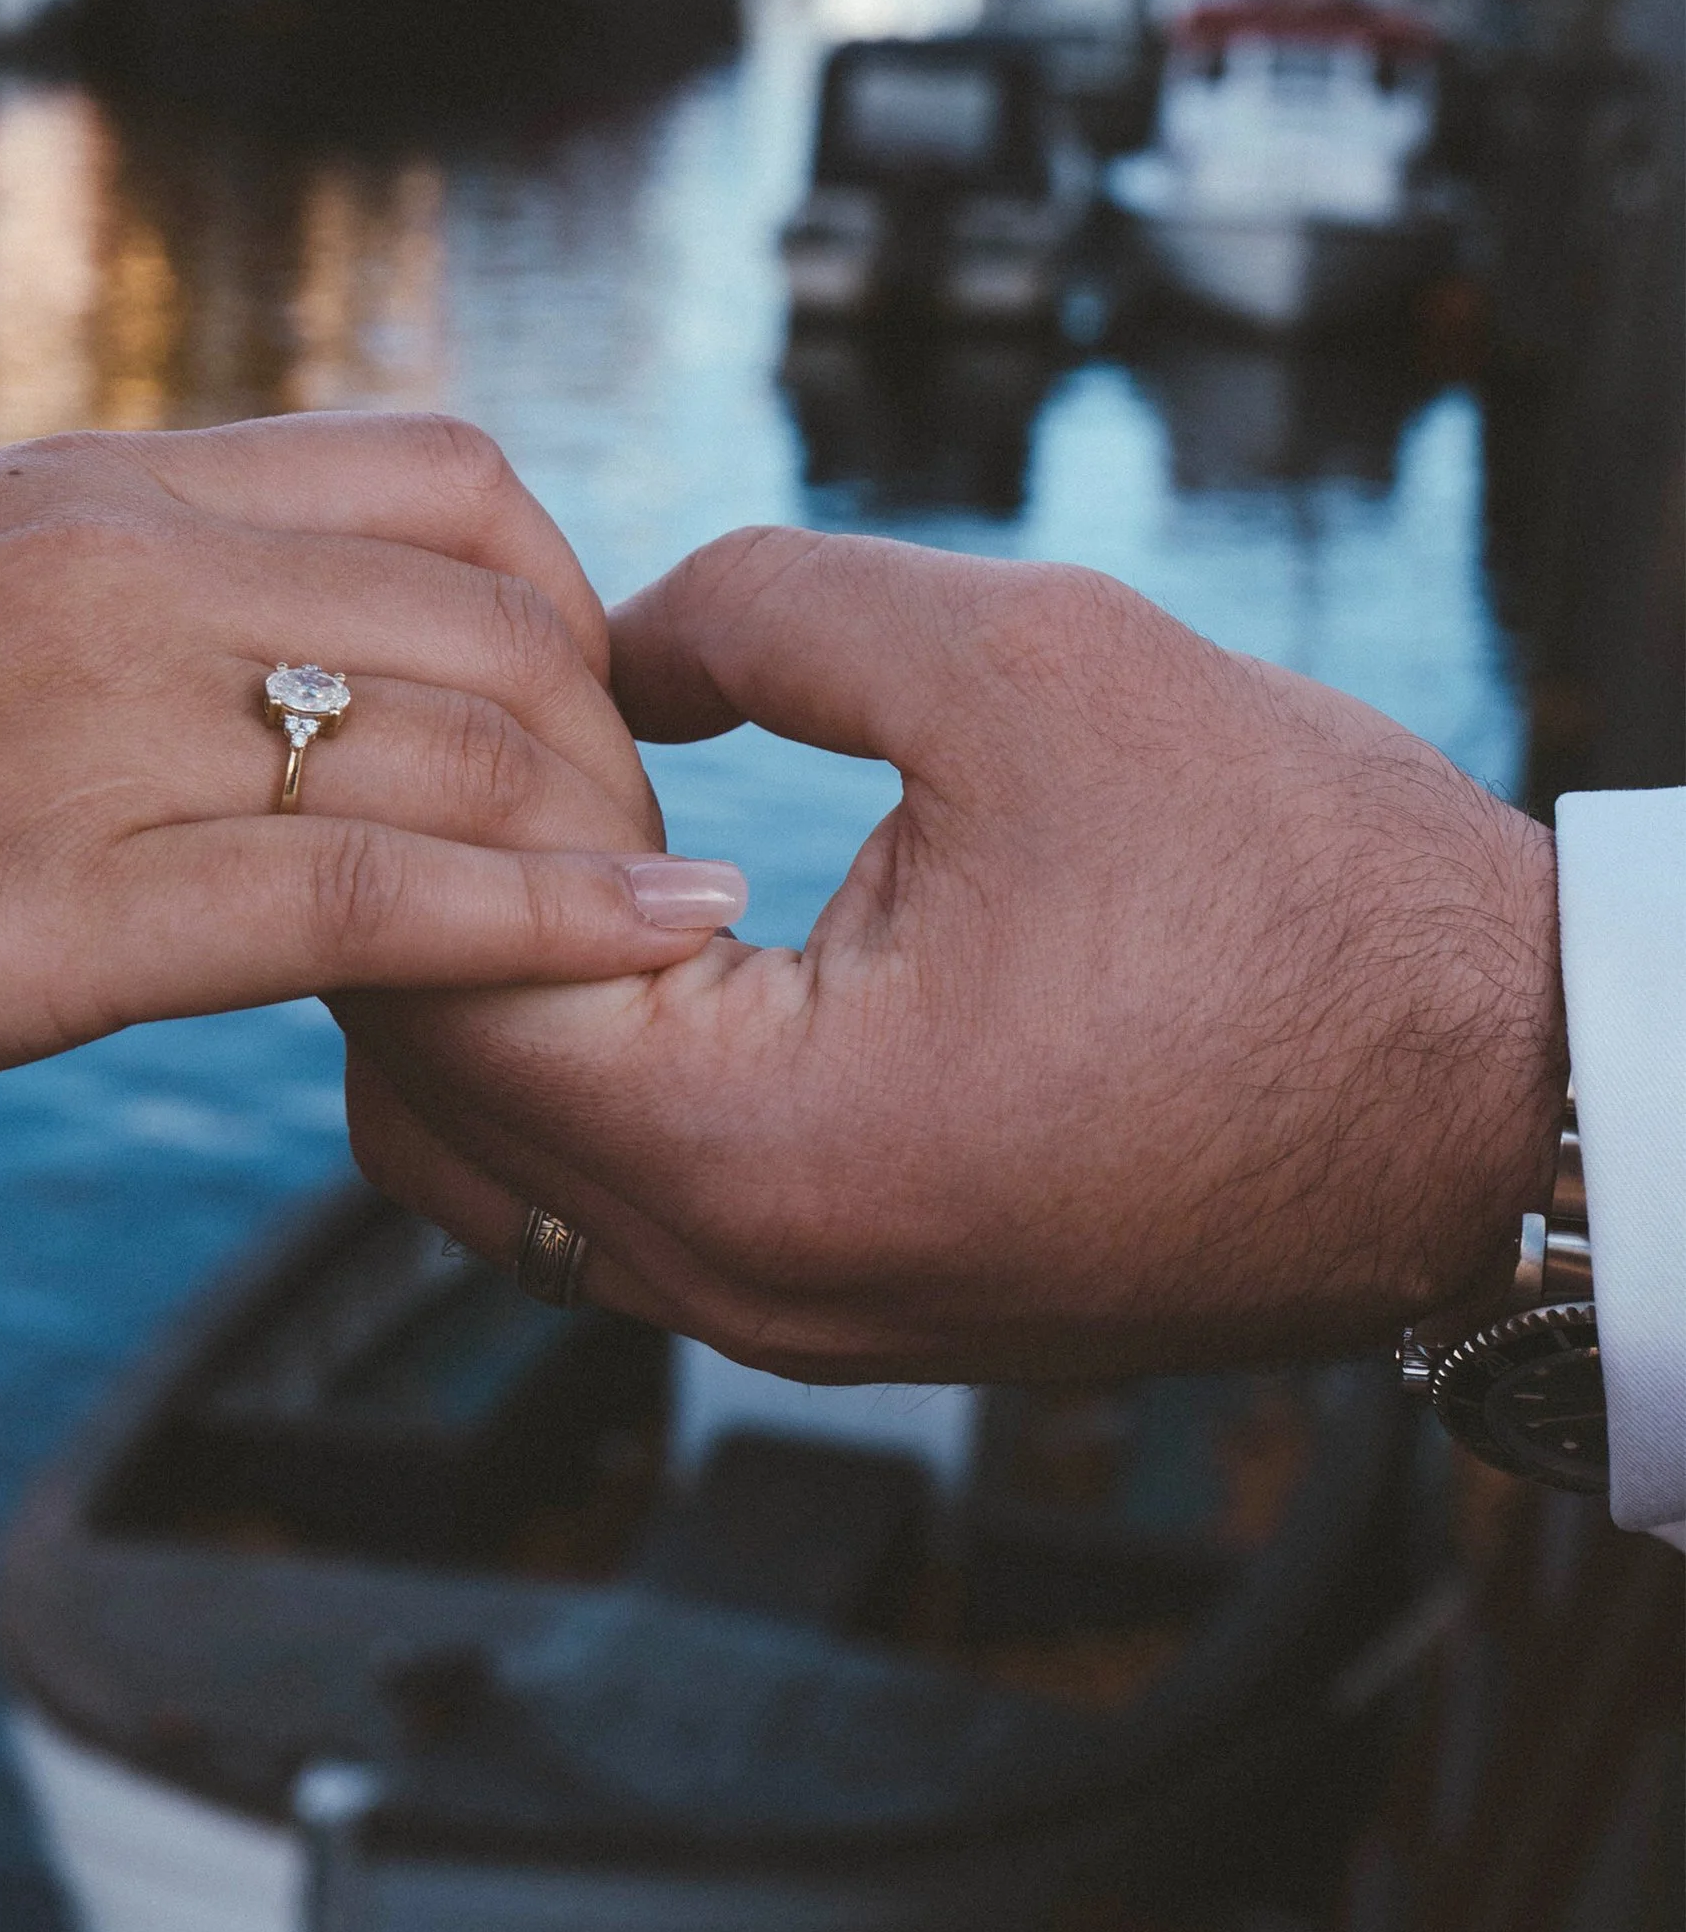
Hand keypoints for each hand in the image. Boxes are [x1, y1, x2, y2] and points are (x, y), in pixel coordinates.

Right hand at [0, 416, 744, 1113]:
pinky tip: (650, 960)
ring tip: (640, 963)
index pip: (447, 477)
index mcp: (87, 487)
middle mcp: (116, 572)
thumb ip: (78, 620)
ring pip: (468, 742)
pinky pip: (361, 898)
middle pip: (508, 608)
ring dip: (600, 854)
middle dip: (621, 744)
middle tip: (627, 869)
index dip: (575, 602)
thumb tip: (211, 694)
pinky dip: (542, 927)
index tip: (582, 726)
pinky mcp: (33, 911)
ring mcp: (83, 731)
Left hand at [340, 526, 1564, 1378]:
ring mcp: (793, 1322)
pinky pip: (618, 1207)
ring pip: (502, 1177)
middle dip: (427, 913)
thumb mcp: (1025, 662)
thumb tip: (612, 641)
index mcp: (760, 1156)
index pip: (439, 990)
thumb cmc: (1305, 892)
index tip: (485, 681)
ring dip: (495, 1003)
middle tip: (498, 743)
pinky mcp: (849, 1306)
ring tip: (577, 828)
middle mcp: (744, 1287)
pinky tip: (661, 929)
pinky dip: (588, 1074)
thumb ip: (760, 609)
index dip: (432, 809)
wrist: (1504, 1096)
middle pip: (427, 1102)